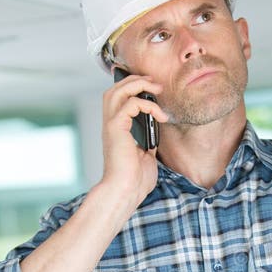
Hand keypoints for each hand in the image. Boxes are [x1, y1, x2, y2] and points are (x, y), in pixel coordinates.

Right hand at [100, 71, 167, 213]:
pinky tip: (160, 115)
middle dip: (135, 80)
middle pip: (115, 89)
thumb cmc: (135, 180)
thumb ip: (148, 142)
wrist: (125, 191)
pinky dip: (148, 104)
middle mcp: (111, 125)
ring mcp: (112, 125)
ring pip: (118, 91)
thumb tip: (156, 134)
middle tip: (154, 83)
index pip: (118, 99)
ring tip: (157, 88)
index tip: (153, 90)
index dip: (132, 89)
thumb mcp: (146, 156)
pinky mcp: (116, 128)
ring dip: (139, 85)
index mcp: (117, 130)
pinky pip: (131, 104)